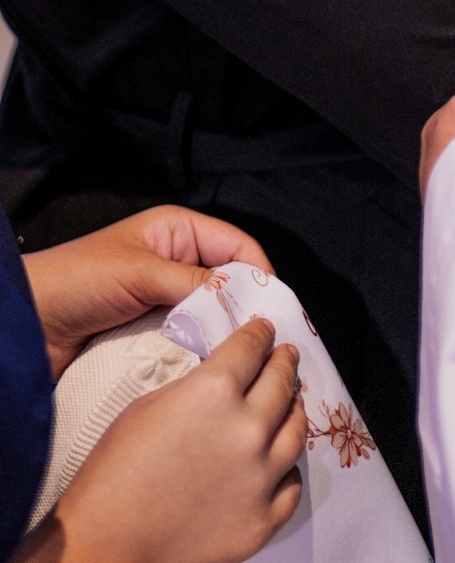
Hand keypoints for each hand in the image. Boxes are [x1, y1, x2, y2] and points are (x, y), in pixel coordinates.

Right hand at [20, 317, 305, 562]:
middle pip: (281, 382)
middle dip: (283, 363)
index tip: (265, 330)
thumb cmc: (113, 475)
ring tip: (290, 403)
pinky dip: (286, 469)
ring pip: (295, 430)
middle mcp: (247, 428)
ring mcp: (260, 477)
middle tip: (286, 355)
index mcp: (214, 391)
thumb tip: (223, 379)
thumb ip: (195, 387)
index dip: (260, 334)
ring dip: (293, 410)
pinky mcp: (263, 519)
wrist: (105, 547)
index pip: (252, 347)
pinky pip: (291, 484)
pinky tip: (279, 462)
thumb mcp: (148, 407)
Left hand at [24, 207, 271, 379]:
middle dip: (246, 309)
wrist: (28, 324)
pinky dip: (200, 354)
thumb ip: (194, 284)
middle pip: (228, 284)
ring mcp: (164, 300)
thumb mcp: (141, 272)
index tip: (276, 310)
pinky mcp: (150, 334)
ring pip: (209, 316)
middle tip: (268, 343)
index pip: (237, 247)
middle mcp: (177, 263)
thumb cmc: (80, 280)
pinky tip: (213, 372)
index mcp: (179, 232)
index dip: (259, 274)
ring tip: (245, 363)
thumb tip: (242, 306)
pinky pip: (187, 341)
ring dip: (222, 336)